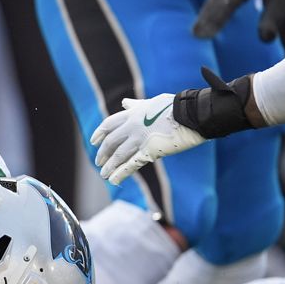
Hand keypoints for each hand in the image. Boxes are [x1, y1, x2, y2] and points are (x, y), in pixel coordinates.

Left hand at [90, 94, 204, 184]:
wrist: (191, 113)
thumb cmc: (175, 107)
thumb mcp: (151, 102)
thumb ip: (136, 105)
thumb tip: (125, 102)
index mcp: (132, 113)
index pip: (109, 124)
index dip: (99, 134)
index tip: (93, 141)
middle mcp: (132, 126)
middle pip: (111, 142)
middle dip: (103, 153)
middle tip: (98, 162)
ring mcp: (140, 139)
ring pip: (118, 155)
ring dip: (109, 166)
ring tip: (104, 174)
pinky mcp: (150, 151)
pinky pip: (132, 164)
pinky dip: (121, 173)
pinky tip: (114, 180)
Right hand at [193, 0, 284, 41]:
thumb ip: (273, 20)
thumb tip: (265, 39)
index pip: (229, 0)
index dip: (217, 16)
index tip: (208, 32)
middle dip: (206, 16)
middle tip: (196, 34)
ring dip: (205, 12)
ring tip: (197, 30)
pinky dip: (210, 5)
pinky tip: (205, 16)